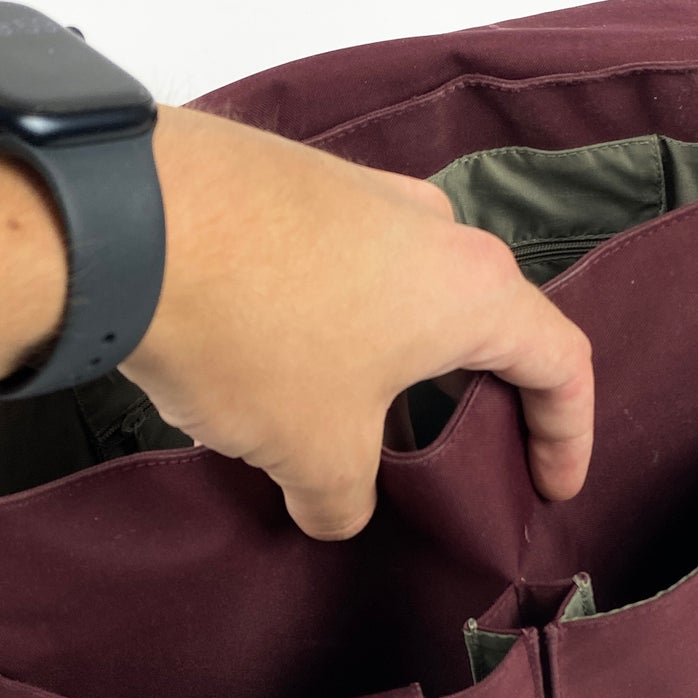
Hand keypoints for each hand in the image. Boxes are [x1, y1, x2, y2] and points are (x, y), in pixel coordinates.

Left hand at [117, 104, 594, 540]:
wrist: (130, 221)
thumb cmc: (257, 333)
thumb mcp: (316, 451)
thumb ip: (345, 500)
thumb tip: (335, 512)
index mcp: (474, 289)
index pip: (560, 363)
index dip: (567, 436)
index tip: (550, 486)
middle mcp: (432, 227)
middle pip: (486, 323)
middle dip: (480, 400)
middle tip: (462, 459)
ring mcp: (361, 193)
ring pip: (408, 293)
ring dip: (397, 364)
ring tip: (353, 425)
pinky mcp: (294, 185)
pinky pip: (341, 266)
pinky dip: (335, 326)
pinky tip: (280, 367)